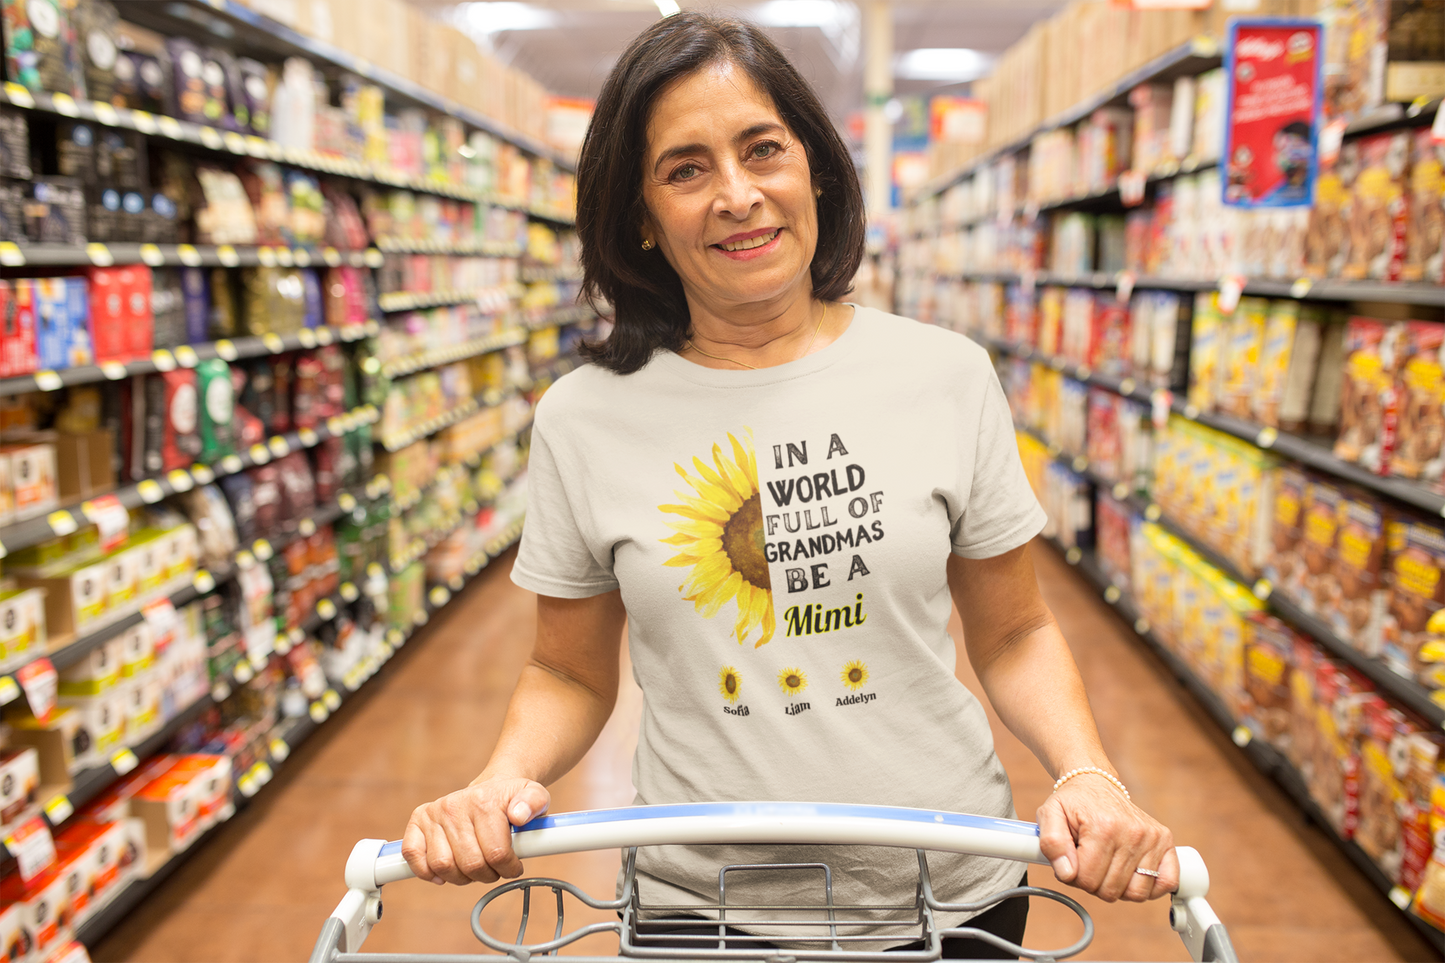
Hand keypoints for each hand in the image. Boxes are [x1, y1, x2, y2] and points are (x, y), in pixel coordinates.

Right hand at [402, 778, 550, 884]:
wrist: (494, 787)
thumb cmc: (513, 798)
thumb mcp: (536, 796)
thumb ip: (535, 802)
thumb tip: (519, 815)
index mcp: (484, 802)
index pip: (496, 853)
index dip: (509, 868)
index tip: (514, 866)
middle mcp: (455, 806)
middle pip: (470, 864)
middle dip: (487, 875)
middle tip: (494, 869)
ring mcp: (435, 813)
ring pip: (442, 865)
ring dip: (461, 877)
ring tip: (474, 869)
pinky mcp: (418, 821)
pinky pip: (412, 854)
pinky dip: (426, 871)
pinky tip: (443, 874)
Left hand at [1037, 773, 1177, 901]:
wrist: (1096, 784)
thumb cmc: (1073, 803)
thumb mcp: (1050, 815)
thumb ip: (1051, 844)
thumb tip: (1067, 873)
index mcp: (1102, 826)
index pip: (1087, 880)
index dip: (1073, 877)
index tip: (1071, 861)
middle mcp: (1132, 832)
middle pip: (1111, 890)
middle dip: (1093, 883)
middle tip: (1088, 862)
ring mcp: (1152, 838)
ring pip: (1136, 893)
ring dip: (1118, 887)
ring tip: (1107, 867)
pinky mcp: (1165, 842)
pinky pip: (1166, 883)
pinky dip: (1149, 887)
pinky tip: (1131, 874)